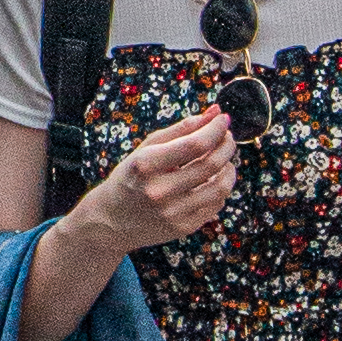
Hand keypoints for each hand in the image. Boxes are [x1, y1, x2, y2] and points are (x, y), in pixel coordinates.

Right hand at [76, 105, 237, 261]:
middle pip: (211, 165)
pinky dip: (220, 188)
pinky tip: (213, 180)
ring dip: (229, 168)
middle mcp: (160, 191)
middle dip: (226, 146)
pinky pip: (215, 205)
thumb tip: (214, 113)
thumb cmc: (131, 177)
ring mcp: (173, 213)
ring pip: (220, 187)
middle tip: (226, 137)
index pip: (195, 145)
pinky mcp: (183, 227)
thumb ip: (181, 129)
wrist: (112, 219)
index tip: (222, 120)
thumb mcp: (147, 148)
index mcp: (146, 165)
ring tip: (224, 159)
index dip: (215, 129)